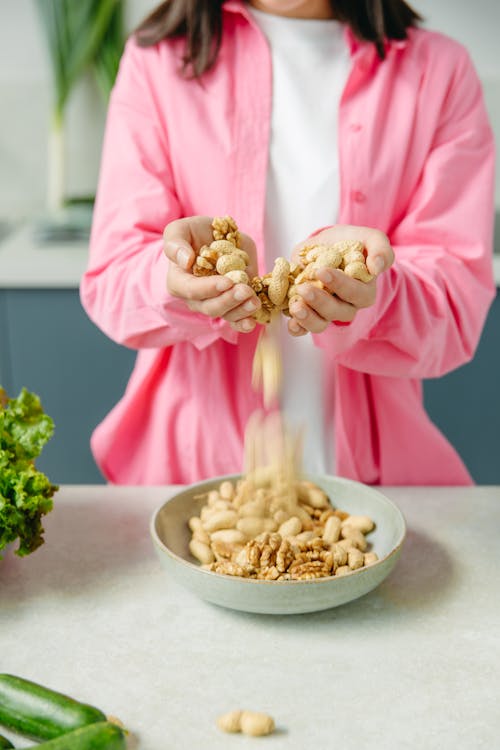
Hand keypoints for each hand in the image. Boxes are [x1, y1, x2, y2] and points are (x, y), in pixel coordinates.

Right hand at [163, 216, 260, 332]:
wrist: (214, 237)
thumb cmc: (194, 234)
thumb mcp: (180, 229)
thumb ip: (175, 243)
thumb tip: (186, 261)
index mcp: (179, 281)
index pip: (191, 289)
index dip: (208, 288)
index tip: (227, 282)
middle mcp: (196, 297)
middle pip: (210, 306)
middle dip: (228, 300)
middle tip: (244, 290)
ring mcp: (215, 302)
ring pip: (226, 314)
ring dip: (241, 311)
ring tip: (254, 301)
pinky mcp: (232, 304)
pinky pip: (236, 320)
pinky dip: (244, 323)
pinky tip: (252, 321)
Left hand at [287, 225, 393, 335]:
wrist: (326, 245)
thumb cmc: (351, 242)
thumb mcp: (370, 238)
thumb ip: (380, 249)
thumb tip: (377, 267)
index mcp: (364, 290)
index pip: (357, 294)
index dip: (340, 285)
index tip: (322, 271)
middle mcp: (347, 306)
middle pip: (337, 312)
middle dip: (320, 302)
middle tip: (304, 289)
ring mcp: (326, 312)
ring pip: (320, 324)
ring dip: (307, 318)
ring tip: (295, 306)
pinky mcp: (309, 313)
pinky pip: (303, 329)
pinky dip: (297, 328)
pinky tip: (291, 322)